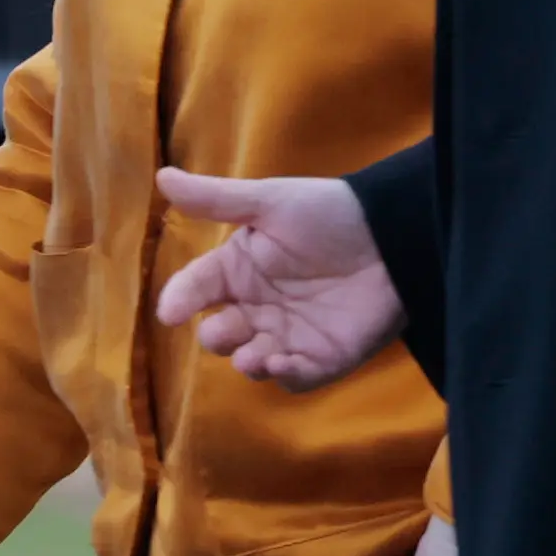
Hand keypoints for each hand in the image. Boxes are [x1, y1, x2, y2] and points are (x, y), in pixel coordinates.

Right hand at [150, 167, 404, 389]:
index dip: (180, 299)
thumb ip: (215, 199)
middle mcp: (256, 307)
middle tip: (227, 327)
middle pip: (218, 334)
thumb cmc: (327, 214)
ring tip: (255, 355)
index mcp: (238, 270)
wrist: (394, 234)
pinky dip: (284, 375)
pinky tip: (283, 362)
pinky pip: (294, 378)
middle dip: (216, 337)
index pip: (196, 289)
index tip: (170, 312)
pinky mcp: (322, 358)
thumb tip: (161, 177)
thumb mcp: (269, 201)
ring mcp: (288, 335)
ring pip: (251, 362)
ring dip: (248, 362)